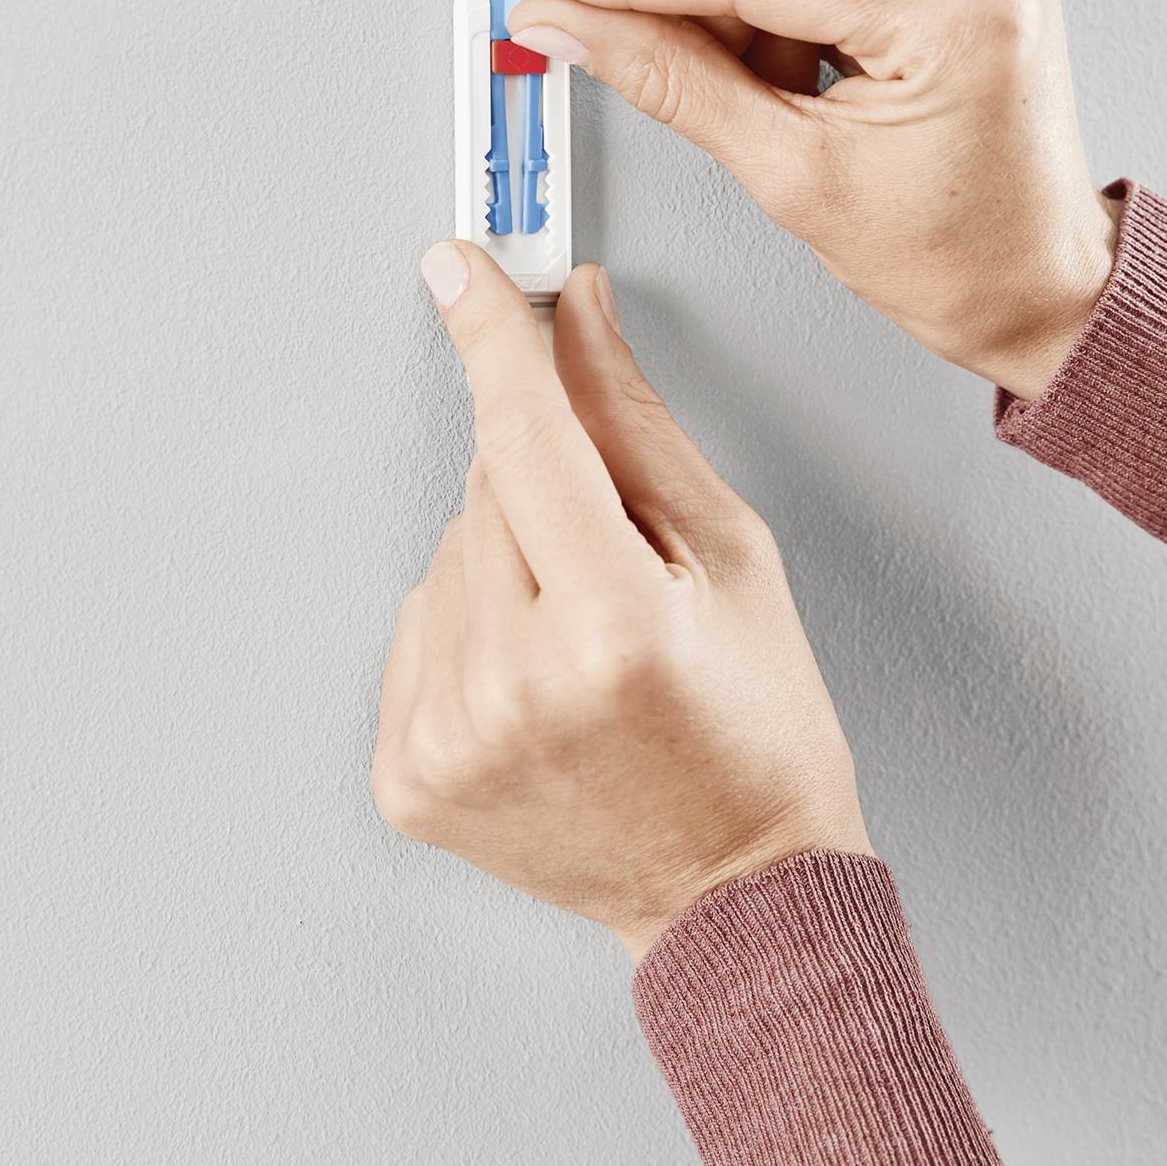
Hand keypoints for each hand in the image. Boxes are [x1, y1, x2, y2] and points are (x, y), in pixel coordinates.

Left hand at [373, 245, 868, 958]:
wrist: (735, 897)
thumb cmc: (757, 732)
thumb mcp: (731, 558)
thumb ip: (635, 425)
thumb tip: (575, 315)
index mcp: (611, 626)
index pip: (525, 432)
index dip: (492, 337)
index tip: (461, 268)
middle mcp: (514, 685)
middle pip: (486, 489)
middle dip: (545, 493)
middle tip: (618, 567)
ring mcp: (450, 740)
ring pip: (444, 557)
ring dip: (505, 568)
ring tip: (583, 645)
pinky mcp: (408, 777)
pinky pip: (414, 633)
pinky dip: (467, 635)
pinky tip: (536, 686)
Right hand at [501, 0, 1117, 398]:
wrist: (1041, 273)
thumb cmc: (951, 253)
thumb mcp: (789, 177)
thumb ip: (669, 79)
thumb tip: (570, 21)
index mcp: (955, 14)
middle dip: (705, 7)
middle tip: (720, 94)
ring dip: (757, 0)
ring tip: (800, 90)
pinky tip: (828, 54)